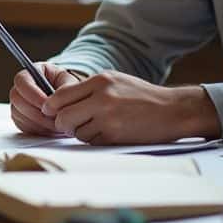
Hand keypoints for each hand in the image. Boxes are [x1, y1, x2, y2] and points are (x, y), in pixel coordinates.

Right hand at [8, 62, 80, 134]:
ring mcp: (18, 105)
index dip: (33, 94)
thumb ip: (64, 89)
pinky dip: (39, 130)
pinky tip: (52, 128)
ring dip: (40, 123)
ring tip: (58, 124)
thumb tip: (56, 102)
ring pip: (20, 115)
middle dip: (36, 112)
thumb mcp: (70, 83)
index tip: (48, 106)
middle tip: (54, 119)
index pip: (21, 81)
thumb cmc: (69, 88)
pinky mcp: (21, 120)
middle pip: (17, 100)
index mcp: (30, 74)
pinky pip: (24, 127)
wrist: (70, 102)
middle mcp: (20, 89)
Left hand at [41, 70, 220, 143]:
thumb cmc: (141, 96)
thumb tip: (55, 101)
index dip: (51, 107)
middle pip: (62, 117)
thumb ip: (87, 89)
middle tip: (70, 123)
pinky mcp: (114, 136)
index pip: (59, 96)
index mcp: (99, 81)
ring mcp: (108, 118)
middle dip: (62, 123)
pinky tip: (109, 132)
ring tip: (97, 125)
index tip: (50, 111)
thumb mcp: (114, 81)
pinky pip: (91, 141)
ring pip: (76, 132)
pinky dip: (95, 140)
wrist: (173, 110)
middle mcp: (101, 98)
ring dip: (81, 132)